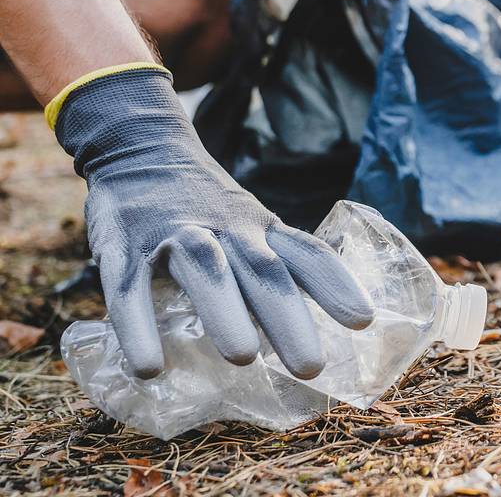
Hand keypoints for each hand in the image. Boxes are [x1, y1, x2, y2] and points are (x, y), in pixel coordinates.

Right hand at [52, 64, 374, 378]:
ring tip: (243, 359)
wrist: (140, 145)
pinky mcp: (125, 245)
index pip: (307, 252)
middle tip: (311, 368)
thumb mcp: (247, 224)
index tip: (364, 321)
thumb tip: (306, 332)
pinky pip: (131, 287)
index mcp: (260, 228)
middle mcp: (226, 229)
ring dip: (226, 311)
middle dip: (288, 317)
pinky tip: (149, 368)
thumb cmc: (203, 202)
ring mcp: (176, 234)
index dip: (336, 284)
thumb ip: (271, 268)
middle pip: (264, 270)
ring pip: (207, 269)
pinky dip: (139, 327)